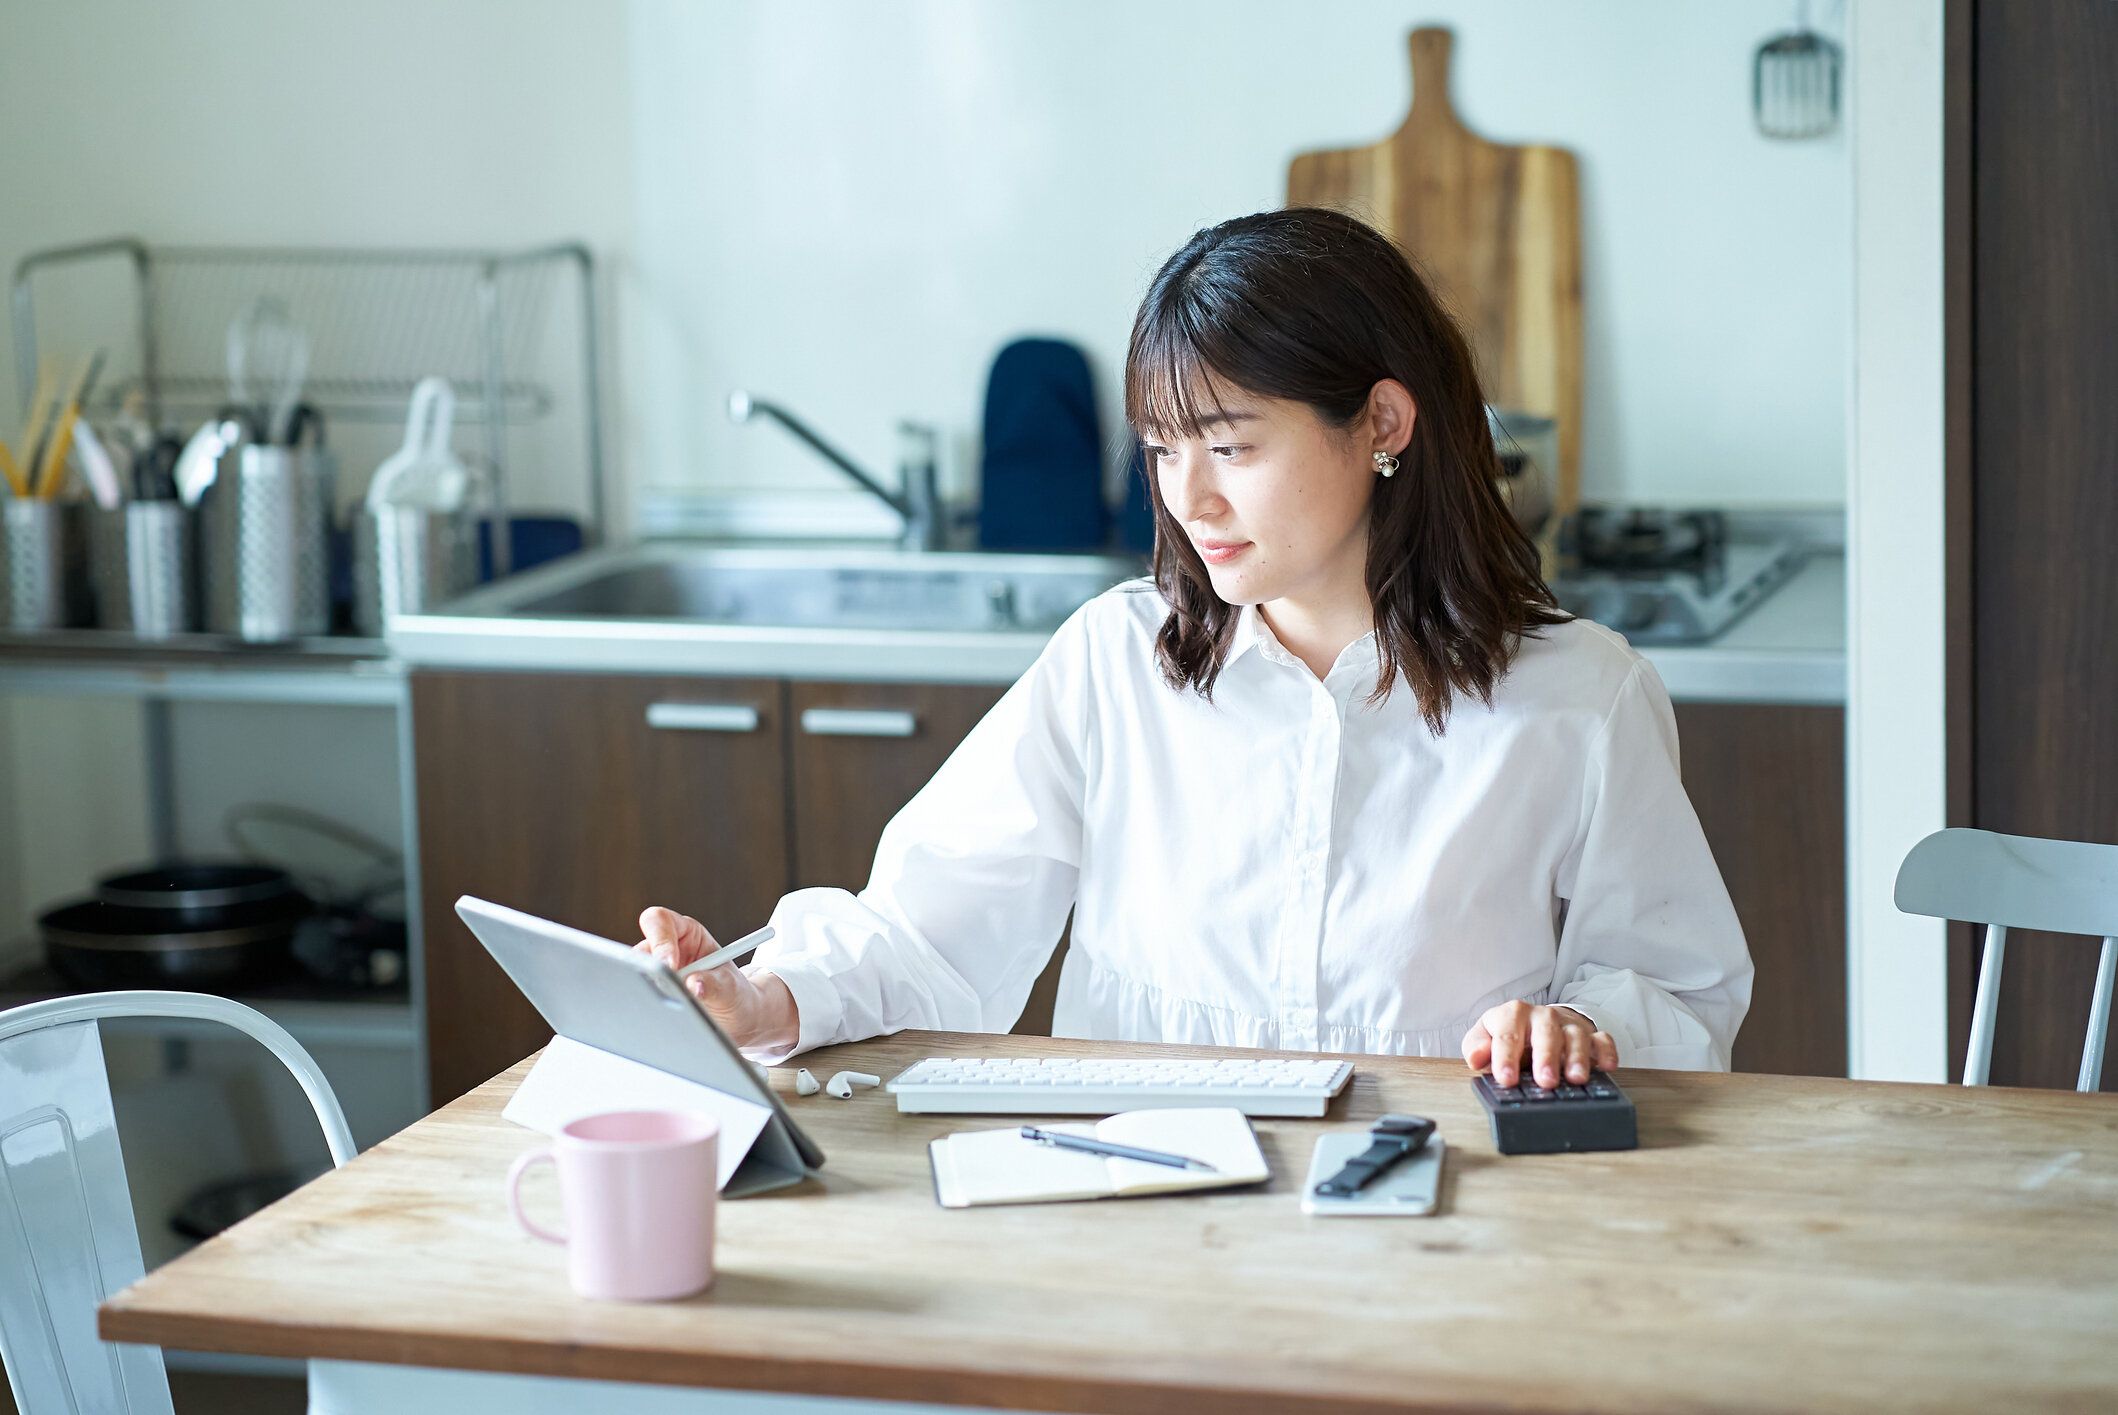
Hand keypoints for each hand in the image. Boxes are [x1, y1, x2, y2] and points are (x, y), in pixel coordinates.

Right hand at [632, 906, 797, 1052]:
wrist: (736, 1019)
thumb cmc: (734, 995)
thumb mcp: (730, 988)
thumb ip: (714, 985)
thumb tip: (694, 986)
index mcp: (687, 933)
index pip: (660, 921)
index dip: (660, 940)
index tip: (669, 965)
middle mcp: (666, 950)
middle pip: (639, 950)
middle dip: (647, 969)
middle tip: (661, 990)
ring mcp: (656, 973)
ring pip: (635, 976)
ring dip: (648, 991)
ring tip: (671, 1007)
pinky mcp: (651, 994)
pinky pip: (638, 998)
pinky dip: (647, 1006)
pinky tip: (664, 1017)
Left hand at [1461, 1001, 1617, 1088]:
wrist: (1536, 1021)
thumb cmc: (1509, 1034)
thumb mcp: (1484, 1037)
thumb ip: (1477, 1047)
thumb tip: (1476, 1058)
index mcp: (1512, 1014)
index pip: (1507, 1034)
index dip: (1505, 1057)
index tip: (1506, 1079)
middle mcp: (1542, 1016)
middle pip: (1546, 1032)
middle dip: (1546, 1057)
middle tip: (1545, 1081)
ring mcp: (1567, 1024)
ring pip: (1575, 1035)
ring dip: (1577, 1057)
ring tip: (1575, 1079)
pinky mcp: (1589, 1034)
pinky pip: (1602, 1039)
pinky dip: (1606, 1052)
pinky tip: (1607, 1066)